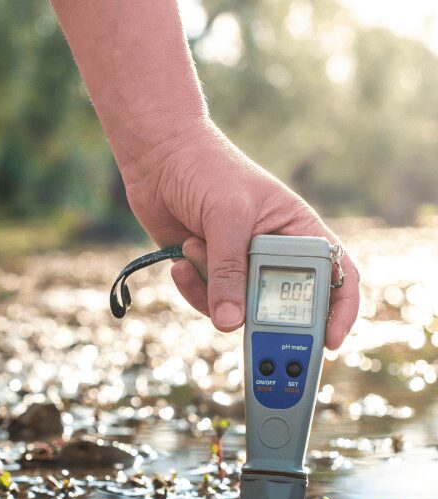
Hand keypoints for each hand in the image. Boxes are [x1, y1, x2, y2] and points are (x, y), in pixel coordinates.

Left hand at [121, 121, 358, 349]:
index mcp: (297, 231)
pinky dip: (192, 288)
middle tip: (241, 322)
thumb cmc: (206, 170)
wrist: (158, 158)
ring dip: (211, 289)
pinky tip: (179, 262)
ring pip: (238, 309)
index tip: (330, 340)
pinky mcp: (207, 274)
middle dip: (261, 317)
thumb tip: (230, 323)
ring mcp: (238, 266)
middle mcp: (272, 254)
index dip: (340, 309)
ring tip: (193, 246)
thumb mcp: (227, 217)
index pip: (335, 274)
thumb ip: (229, 271)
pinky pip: (207, 302)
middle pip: (283, 305)